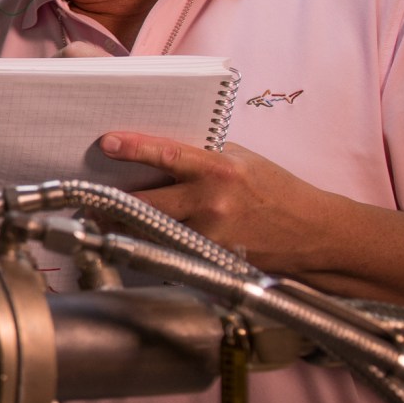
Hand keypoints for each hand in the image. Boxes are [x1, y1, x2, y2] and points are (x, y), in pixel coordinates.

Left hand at [97, 132, 336, 275]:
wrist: (315, 233)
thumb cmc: (276, 190)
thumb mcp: (240, 160)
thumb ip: (199, 155)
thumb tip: (153, 150)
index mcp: (220, 170)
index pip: (168, 154)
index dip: (134, 148)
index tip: (107, 143)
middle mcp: (213, 203)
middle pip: (146, 203)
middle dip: (113, 201)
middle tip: (89, 199)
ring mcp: (211, 235)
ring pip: (151, 231)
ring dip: (126, 226)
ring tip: (103, 219)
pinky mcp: (212, 260)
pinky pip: (170, 251)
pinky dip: (154, 245)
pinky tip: (143, 240)